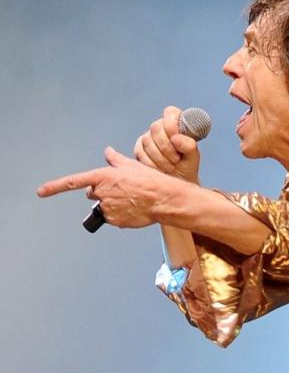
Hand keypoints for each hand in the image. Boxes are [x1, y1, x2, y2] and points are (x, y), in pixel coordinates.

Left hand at [37, 146, 181, 227]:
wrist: (163, 199)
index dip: (55, 187)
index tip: (41, 192)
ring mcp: (108, 208)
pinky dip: (120, 215)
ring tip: (132, 200)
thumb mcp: (132, 165)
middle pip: (92, 194)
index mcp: (103, 177)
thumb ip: (115, 159)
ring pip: (104, 206)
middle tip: (121, 190)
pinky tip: (133, 209)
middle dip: (101, 192)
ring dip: (113, 204)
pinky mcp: (115, 221)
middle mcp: (102, 193)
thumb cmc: (150, 180)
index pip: (73, 182)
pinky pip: (113, 218)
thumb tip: (107, 151)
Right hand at [133, 105, 200, 183]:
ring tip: (171, 166)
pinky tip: (161, 169)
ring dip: (160, 157)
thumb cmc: (187, 166)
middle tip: (176, 159)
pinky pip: (140, 152)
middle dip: (166, 146)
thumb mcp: (193, 157)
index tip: (176, 139)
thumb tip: (175, 138)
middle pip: (156, 127)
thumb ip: (189, 146)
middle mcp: (161, 127)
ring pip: (148, 141)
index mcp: (177, 124)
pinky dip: (152, 163)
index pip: (170, 113)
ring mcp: (148, 137)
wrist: (177, 182)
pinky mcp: (139, 148)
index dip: (171, 124)